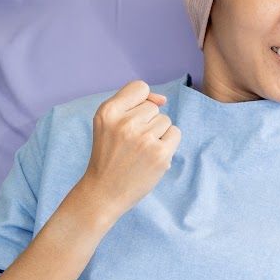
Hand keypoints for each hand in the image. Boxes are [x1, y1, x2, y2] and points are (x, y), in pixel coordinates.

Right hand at [73, 80, 180, 223]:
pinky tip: (152, 156)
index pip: (139, 87)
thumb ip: (132, 104)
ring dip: (158, 134)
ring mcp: (143, 139)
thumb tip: (163, 99)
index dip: (142, 100)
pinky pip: (176, 133)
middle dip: (147, 122)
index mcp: (107, 112)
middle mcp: (124, 123)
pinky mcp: (160, 154)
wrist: (104, 192)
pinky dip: (168, 144)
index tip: (134, 117)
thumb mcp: (107, 124)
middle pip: (154, 107)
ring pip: (165, 120)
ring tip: (140, 151)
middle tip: (130, 143)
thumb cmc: (109, 155)